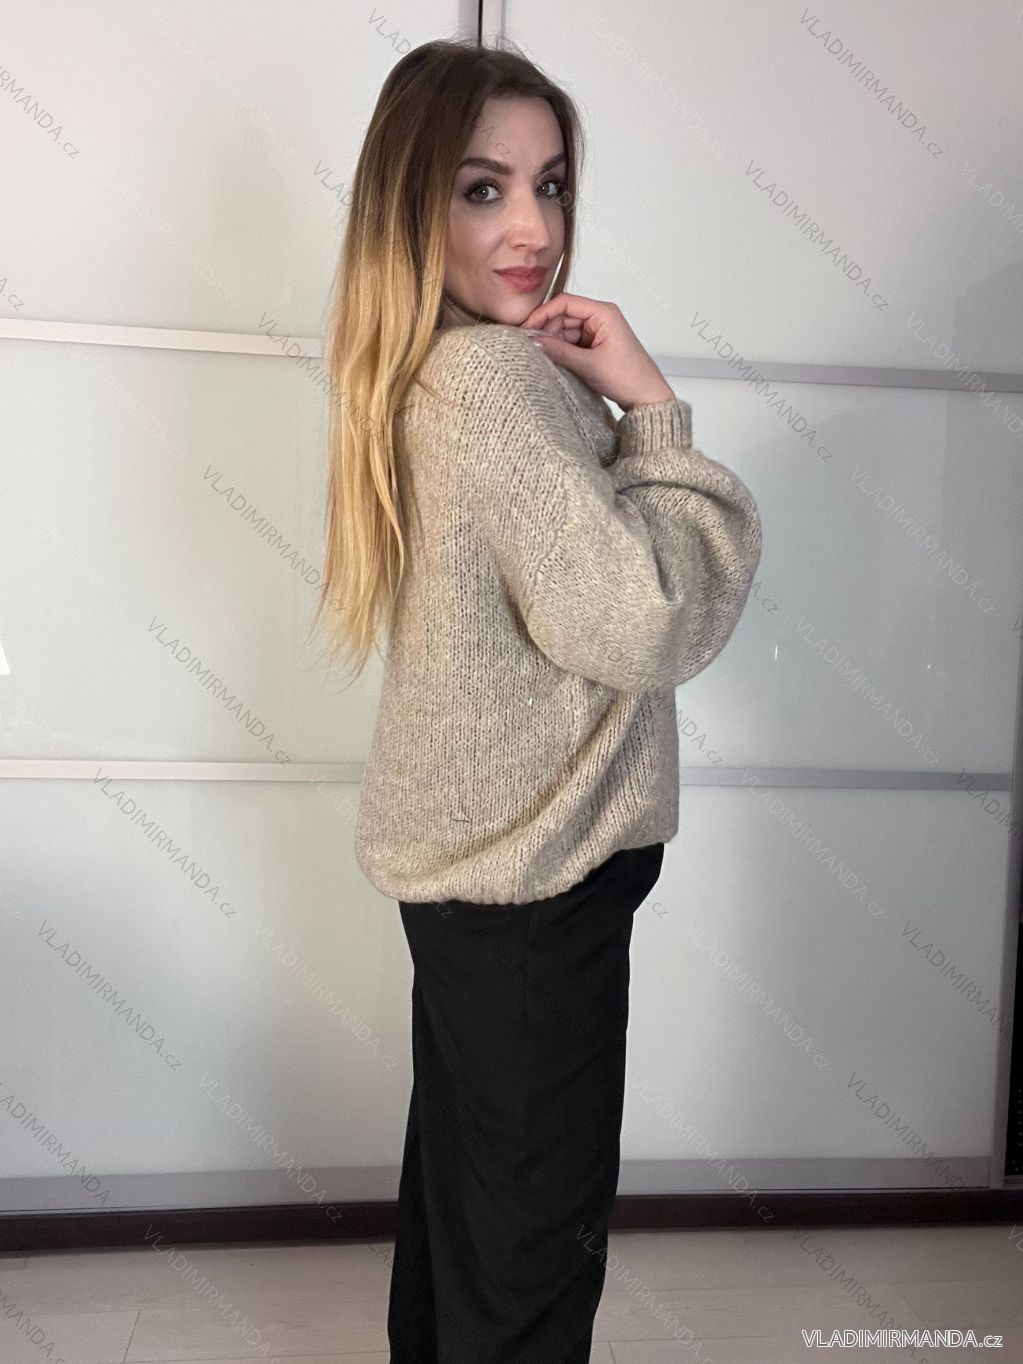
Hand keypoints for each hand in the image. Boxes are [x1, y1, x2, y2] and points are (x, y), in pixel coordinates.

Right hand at [519, 293, 674, 410]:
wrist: (646, 397)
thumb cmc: (629, 378)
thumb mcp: (589, 365)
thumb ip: (559, 351)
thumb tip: (535, 342)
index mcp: (604, 313)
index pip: (566, 303)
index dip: (543, 314)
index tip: (527, 328)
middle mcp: (601, 318)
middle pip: (564, 316)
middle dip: (547, 330)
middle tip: (531, 346)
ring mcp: (598, 331)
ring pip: (566, 330)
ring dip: (553, 342)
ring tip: (542, 356)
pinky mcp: (596, 345)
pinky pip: (572, 342)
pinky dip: (562, 349)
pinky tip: (553, 359)